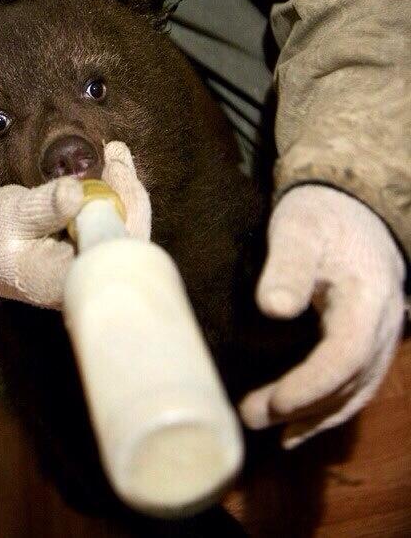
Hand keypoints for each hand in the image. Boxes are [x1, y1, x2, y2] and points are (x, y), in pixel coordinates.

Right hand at [0, 141, 150, 308]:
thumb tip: (75, 192)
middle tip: (116, 152)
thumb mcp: (10, 216)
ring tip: (116, 154)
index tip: (115, 166)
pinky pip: (115, 226)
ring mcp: (91, 268)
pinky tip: (111, 169)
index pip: (110, 246)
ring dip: (124, 190)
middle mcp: (84, 279)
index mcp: (63, 279)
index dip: (123, 205)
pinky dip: (115, 196)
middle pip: (127, 237)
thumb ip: (43, 207)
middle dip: (127, 191)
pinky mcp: (92, 253)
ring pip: (125, 229)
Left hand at [239, 184, 405, 447]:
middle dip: (304, 407)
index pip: (345, 354)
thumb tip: (273, 308)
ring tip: (271, 431)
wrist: (353, 204)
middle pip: (351, 381)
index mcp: (367, 297)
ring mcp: (381, 334)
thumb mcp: (298, 228)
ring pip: (357, 389)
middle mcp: (383, 324)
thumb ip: (287, 265)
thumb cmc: (320, 214)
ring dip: (316, 415)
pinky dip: (329, 408)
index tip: (273, 402)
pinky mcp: (369, 339)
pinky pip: (356, 383)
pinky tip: (297, 425)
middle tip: (251, 416)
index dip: (311, 385)